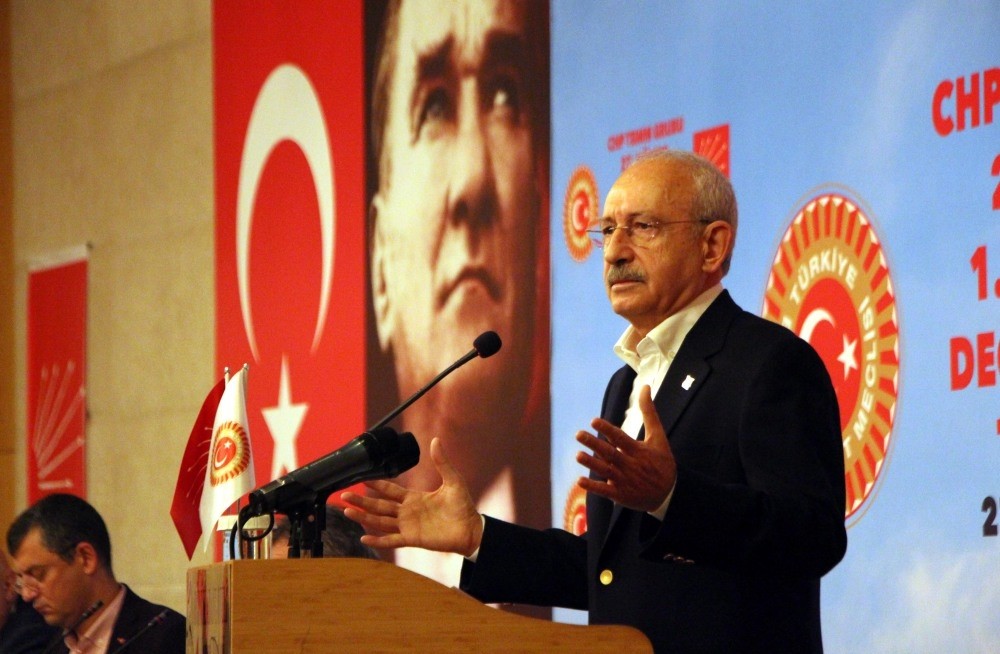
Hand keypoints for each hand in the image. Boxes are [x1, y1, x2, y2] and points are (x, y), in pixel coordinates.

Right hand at [342, 437, 483, 556]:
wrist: (470, 529)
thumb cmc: (463, 506)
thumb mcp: (453, 480)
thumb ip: (442, 462)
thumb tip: (436, 440)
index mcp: (414, 498)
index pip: (390, 490)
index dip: (377, 485)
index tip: (362, 478)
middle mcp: (407, 512)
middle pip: (379, 505)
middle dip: (361, 500)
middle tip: (344, 495)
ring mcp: (408, 526)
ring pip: (380, 521)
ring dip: (363, 516)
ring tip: (347, 511)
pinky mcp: (412, 539)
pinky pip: (391, 540)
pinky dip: (377, 540)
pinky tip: (364, 537)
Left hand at [576, 385, 676, 511]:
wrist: (669, 493)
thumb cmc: (662, 461)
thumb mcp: (658, 436)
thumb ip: (648, 412)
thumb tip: (645, 387)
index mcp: (638, 450)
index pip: (620, 438)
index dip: (607, 430)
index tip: (594, 421)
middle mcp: (630, 465)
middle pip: (610, 454)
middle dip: (594, 444)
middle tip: (578, 435)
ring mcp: (625, 481)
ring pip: (605, 471)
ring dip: (591, 463)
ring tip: (578, 455)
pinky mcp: (620, 494)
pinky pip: (605, 491)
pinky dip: (593, 487)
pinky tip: (580, 481)